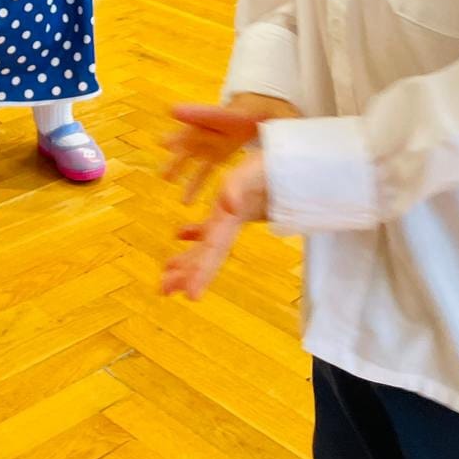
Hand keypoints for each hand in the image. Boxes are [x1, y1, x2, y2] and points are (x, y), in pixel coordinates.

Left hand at [161, 149, 268, 299]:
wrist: (295, 161)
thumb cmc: (275, 165)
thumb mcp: (256, 172)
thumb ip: (239, 186)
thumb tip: (228, 204)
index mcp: (234, 218)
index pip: (215, 250)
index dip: (203, 273)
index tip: (191, 297)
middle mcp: (230, 220)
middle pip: (206, 252)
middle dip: (187, 272)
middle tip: (164, 291)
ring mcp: (232, 214)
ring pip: (206, 241)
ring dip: (187, 257)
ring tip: (167, 273)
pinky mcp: (234, 205)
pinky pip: (212, 222)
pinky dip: (195, 231)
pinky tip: (180, 236)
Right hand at [162, 94, 300, 203]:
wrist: (270, 103)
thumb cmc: (278, 109)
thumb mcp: (286, 116)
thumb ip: (288, 124)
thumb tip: (294, 128)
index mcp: (238, 115)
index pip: (216, 114)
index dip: (195, 113)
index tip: (173, 110)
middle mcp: (222, 126)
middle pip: (198, 132)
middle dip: (181, 139)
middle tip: (163, 144)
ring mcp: (219, 137)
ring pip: (195, 151)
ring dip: (181, 164)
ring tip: (166, 177)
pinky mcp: (221, 149)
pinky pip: (204, 166)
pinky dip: (195, 181)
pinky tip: (187, 201)